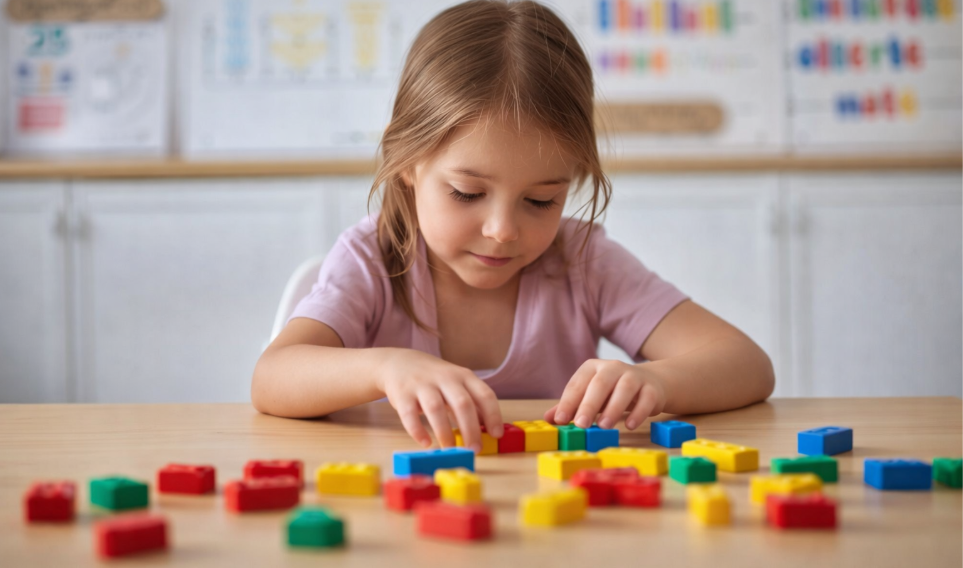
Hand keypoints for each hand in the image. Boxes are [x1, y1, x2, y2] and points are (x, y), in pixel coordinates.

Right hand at [376, 349, 502, 451]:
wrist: (398, 363)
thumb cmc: (434, 379)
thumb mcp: (456, 384)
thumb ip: (471, 403)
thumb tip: (488, 430)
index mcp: (463, 376)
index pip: (484, 394)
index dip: (493, 415)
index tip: (497, 435)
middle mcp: (445, 378)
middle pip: (462, 403)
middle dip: (471, 429)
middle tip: (474, 449)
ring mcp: (422, 384)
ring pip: (436, 408)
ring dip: (445, 432)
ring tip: (450, 449)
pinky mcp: (402, 394)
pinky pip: (409, 414)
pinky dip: (417, 430)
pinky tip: (425, 443)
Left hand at [543, 359, 665, 430]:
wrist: (651, 383)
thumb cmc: (613, 392)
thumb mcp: (590, 396)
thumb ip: (571, 406)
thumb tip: (549, 419)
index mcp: (593, 368)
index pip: (578, 383)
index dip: (568, 402)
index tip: (561, 420)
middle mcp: (613, 368)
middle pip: (600, 383)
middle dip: (589, 404)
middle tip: (581, 425)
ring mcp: (634, 376)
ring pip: (624, 388)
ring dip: (613, 408)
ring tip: (603, 426)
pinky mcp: (652, 388)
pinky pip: (646, 399)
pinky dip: (638, 412)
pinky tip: (629, 425)